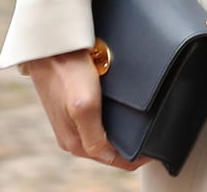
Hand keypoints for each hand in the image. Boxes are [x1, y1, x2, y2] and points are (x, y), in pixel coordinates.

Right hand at [25, 48, 147, 171]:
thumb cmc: (68, 72)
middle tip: (153, 137)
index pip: (112, 160)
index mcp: (75, 142)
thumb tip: (108, 156)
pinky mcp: (74, 104)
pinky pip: (99, 118)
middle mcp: (73, 134)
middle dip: (129, 146)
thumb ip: (94, 136)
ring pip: (104, 133)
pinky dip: (113, 118)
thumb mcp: (84, 106)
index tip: (155, 150)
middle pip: (108, 149)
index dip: (134, 158)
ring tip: (143, 124)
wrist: (51, 46)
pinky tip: (123, 108)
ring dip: (121, 132)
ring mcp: (73, 119)